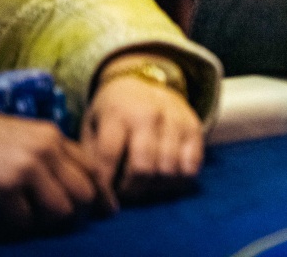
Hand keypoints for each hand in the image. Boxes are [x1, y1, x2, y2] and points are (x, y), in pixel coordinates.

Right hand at [0, 108, 116, 227]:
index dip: (102, 193)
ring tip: (30, 217)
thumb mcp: (24, 137)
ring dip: (47, 221)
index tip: (106, 210)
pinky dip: (18, 225)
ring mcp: (28, 167)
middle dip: (78, 213)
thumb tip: (72, 184)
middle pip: (85, 192)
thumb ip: (49, 154)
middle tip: (63, 223)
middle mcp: (48, 149)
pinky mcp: (5, 187)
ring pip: (62, 210)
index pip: (93, 167)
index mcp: (53, 136)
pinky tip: (5, 216)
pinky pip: (26, 220)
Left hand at [82, 56, 203, 201]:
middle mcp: (149, 114)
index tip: (105, 204)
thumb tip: (95, 195)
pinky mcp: (194, 127)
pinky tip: (165, 178)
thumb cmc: (112, 113)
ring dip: (156, 187)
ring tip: (145, 185)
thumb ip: (91, 157)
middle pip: (144, 168)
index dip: (105, 187)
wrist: (143, 82)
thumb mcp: (93, 126)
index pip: (109, 157)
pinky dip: (178, 180)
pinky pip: (192, 166)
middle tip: (126, 192)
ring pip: (169, 170)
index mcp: (117, 113)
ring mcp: (175, 120)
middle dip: (133, 190)